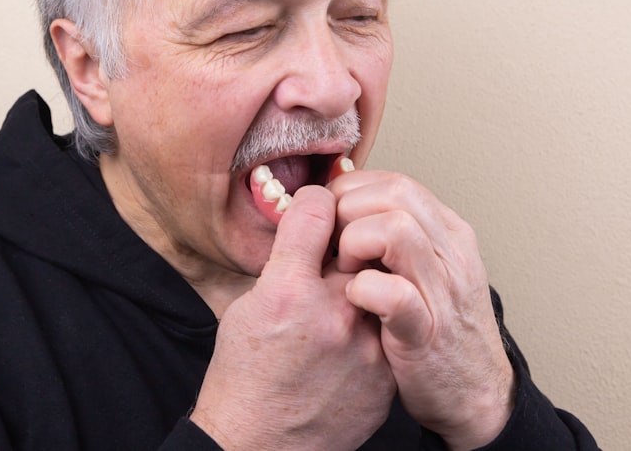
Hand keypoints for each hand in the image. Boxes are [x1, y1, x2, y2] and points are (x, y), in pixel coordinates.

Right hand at [191, 185, 395, 450]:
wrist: (260, 447)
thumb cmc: (244, 376)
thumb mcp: (247, 306)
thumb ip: (286, 262)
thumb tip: (313, 228)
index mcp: (287, 289)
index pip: (318, 210)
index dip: (315, 204)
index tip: (316, 211)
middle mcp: (332, 312)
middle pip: (357, 242)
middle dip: (346, 241)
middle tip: (335, 252)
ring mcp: (365, 346)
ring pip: (380, 282)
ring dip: (363, 282)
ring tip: (341, 300)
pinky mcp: (385, 373)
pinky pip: (387, 325)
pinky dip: (372, 324)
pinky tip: (348, 340)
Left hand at [329, 171, 514, 450]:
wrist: (476, 396)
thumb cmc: (433, 329)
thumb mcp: (422, 269)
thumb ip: (393, 236)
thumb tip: (338, 206)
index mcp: (448, 234)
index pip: (395, 183)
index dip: (351, 192)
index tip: (327, 217)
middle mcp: (451, 254)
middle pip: (395, 194)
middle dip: (348, 210)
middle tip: (329, 242)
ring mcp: (443, 292)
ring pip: (396, 230)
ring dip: (354, 242)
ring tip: (342, 269)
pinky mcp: (428, 333)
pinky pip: (395, 294)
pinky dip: (363, 290)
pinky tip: (353, 299)